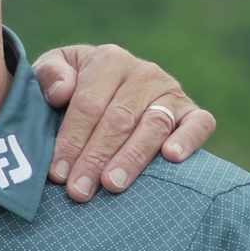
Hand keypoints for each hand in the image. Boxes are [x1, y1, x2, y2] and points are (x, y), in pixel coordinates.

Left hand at [34, 44, 215, 202]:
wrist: (108, 86)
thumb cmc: (72, 85)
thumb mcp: (52, 70)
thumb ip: (49, 74)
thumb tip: (62, 91)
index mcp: (108, 60)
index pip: (89, 104)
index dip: (71, 140)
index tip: (58, 172)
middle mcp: (143, 72)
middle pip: (119, 119)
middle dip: (96, 157)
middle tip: (79, 190)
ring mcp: (170, 91)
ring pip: (153, 125)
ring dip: (132, 158)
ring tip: (113, 184)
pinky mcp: (192, 111)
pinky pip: (200, 124)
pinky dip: (188, 139)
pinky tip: (171, 158)